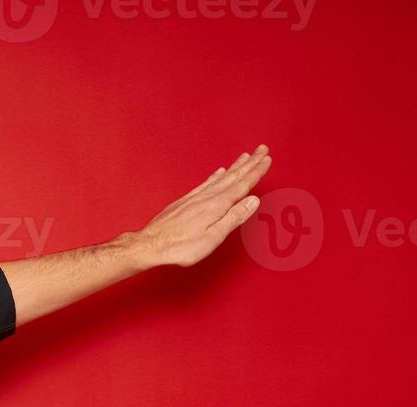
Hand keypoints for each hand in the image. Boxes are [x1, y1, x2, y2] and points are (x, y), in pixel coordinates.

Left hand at [131, 145, 272, 267]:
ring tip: (245, 156)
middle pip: (233, 177)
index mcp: (217, 205)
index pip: (242, 185)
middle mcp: (207, 197)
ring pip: (220, 178)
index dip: (256, 172)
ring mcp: (195, 198)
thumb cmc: (180, 247)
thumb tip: (253, 201)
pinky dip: (215, 176)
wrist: (149, 245)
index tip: (267, 159)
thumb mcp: (212, 237)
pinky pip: (205, 183)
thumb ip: (233, 218)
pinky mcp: (185, 201)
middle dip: (249, 163)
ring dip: (235, 167)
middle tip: (262, 149)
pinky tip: (219, 172)